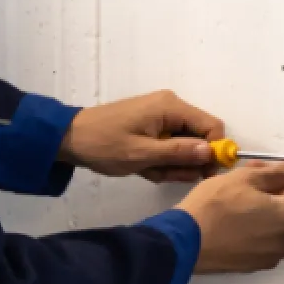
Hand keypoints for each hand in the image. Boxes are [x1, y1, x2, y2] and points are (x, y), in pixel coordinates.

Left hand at [59, 90, 224, 182]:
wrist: (70, 138)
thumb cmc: (104, 145)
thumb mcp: (141, 154)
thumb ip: (178, 153)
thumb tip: (211, 152)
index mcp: (170, 107)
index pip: (212, 126)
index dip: (214, 151)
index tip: (203, 174)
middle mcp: (170, 107)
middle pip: (199, 137)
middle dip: (187, 162)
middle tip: (165, 176)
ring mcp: (161, 116)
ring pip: (184, 145)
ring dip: (171, 164)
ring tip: (149, 171)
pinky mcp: (152, 125)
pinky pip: (169, 145)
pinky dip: (161, 160)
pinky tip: (144, 167)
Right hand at [177, 160, 283, 273]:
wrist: (185, 241)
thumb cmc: (214, 207)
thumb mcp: (245, 178)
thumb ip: (278, 171)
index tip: (277, 171)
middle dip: (277, 192)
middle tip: (254, 179)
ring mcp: (273, 255)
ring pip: (278, 225)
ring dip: (267, 210)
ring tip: (242, 197)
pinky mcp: (257, 264)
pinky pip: (265, 240)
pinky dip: (258, 228)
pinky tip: (238, 218)